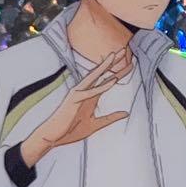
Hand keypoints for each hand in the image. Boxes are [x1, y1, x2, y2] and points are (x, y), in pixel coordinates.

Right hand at [19, 48, 131, 165]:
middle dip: (112, 62)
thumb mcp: (96, 125)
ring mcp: (78, 94)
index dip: (119, 72)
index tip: (131, 64)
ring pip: (93, 76)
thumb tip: (127, 113)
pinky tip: (112, 81)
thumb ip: (111, 118)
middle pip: (101, 73)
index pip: (107, 81)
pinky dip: (101, 87)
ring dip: (104, 65)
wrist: (53, 137)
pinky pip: (90, 92)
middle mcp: (85, 91)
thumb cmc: (71, 130)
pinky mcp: (74, 99)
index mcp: (91, 96)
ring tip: (113, 55)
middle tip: (124, 49)